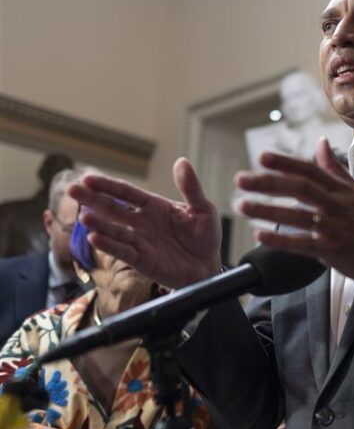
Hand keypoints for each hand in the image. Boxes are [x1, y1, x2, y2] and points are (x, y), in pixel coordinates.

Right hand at [68, 159, 221, 287]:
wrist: (208, 266)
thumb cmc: (205, 236)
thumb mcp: (203, 209)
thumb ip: (191, 188)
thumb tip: (182, 161)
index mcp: (153, 206)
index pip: (126, 193)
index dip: (108, 185)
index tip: (88, 178)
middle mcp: (141, 222)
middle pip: (113, 208)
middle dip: (93, 199)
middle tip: (72, 189)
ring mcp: (139, 241)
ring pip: (115, 230)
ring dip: (99, 224)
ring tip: (84, 217)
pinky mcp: (142, 260)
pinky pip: (124, 252)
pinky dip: (110, 245)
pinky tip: (95, 238)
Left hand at [236, 138, 353, 288]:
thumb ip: (335, 170)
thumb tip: (320, 143)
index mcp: (342, 190)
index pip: (310, 170)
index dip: (285, 163)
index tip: (261, 157)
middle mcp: (338, 205)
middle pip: (300, 188)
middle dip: (268, 182)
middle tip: (241, 179)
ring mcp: (336, 228)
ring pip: (297, 215)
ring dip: (267, 210)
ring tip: (243, 205)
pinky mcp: (333, 250)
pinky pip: (302, 244)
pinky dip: (280, 239)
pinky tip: (261, 235)